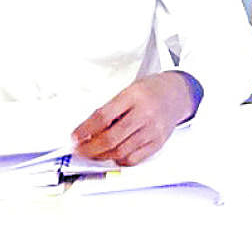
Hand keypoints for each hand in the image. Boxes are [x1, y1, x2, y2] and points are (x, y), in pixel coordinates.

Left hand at [72, 72, 197, 165]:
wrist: (177, 94)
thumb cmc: (151, 91)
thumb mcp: (128, 91)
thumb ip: (111, 109)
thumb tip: (88, 130)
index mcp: (134, 96)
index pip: (103, 116)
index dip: (85, 130)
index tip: (74, 137)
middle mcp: (145, 114)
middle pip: (111, 138)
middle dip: (90, 148)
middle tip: (79, 150)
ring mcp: (153, 130)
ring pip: (121, 151)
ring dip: (102, 156)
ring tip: (93, 153)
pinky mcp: (158, 143)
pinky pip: (134, 159)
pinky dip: (119, 160)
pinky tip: (113, 155)